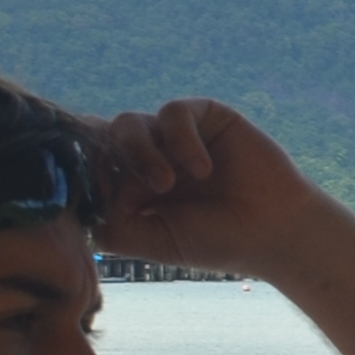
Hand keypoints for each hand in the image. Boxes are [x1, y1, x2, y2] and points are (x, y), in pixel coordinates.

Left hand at [87, 101, 350, 279]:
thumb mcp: (152, 241)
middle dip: (110, 163)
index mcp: (131, 187)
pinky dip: (180, 140)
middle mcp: (148, 157)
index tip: (87, 191)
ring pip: (129, 123)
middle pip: (103, 140)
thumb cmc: (216, 241)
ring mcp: (174, 136)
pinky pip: (173, 112)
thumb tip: (78, 198)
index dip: (83, 172)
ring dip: (140, 152)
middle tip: (135, 191)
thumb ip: (110, 223)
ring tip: (166, 183)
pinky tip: (201, 170)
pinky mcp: (204, 116)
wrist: (276, 231)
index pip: (91, 166)